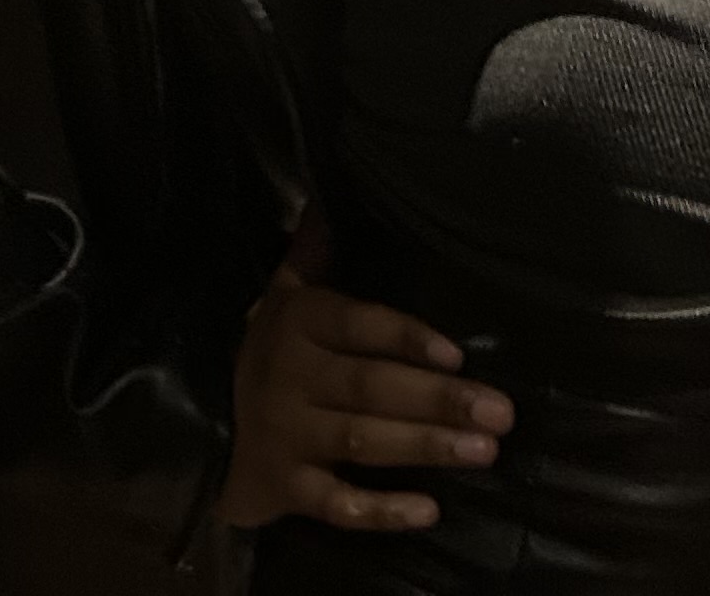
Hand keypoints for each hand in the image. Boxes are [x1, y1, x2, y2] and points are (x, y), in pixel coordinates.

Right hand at [219, 217, 510, 532]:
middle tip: (500, 413)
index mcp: (298, 324)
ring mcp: (287, 436)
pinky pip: (335, 504)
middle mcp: (290, 379)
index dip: (405, 337)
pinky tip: (428, 511)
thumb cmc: (271, 354)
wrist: (208, 429)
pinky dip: (380, 511)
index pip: (357, 324)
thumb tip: (326, 198)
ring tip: (484, 452)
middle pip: (370, 387)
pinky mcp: (286, 489)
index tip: (457, 354)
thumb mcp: (283, 296)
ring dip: (425, 447)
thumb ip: (312, 253)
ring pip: (361, 440)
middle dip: (438, 400)